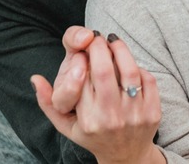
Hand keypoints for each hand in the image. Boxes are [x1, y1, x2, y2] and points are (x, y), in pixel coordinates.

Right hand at [33, 32, 163, 163]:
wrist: (126, 157)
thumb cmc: (93, 135)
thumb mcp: (67, 125)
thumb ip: (47, 103)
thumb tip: (35, 78)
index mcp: (88, 119)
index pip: (81, 78)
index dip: (81, 56)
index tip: (82, 47)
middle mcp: (111, 117)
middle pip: (103, 69)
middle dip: (99, 46)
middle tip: (97, 37)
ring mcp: (134, 115)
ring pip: (129, 71)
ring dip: (120, 49)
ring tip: (113, 41)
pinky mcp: (153, 113)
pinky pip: (148, 79)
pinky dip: (138, 66)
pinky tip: (129, 63)